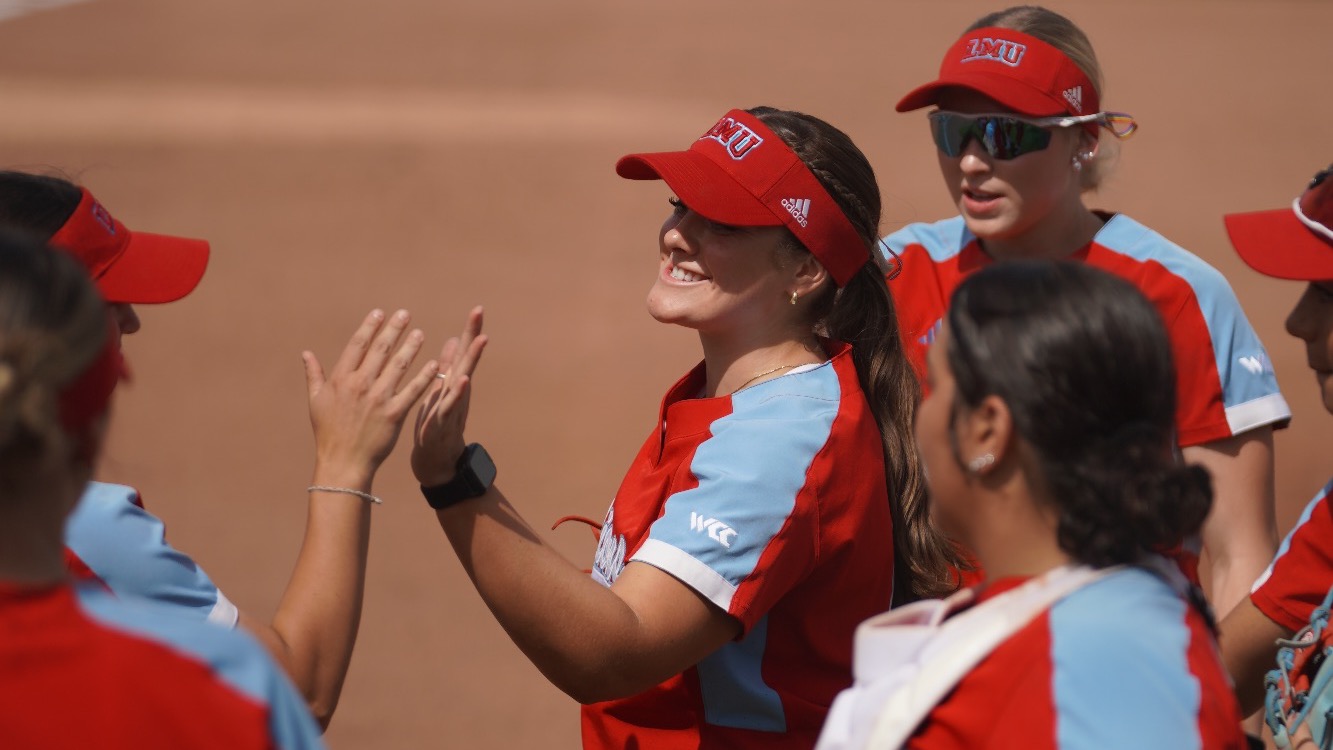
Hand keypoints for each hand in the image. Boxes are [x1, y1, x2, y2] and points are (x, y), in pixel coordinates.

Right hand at [303, 309, 438, 483]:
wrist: (343, 462)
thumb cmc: (328, 432)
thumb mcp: (316, 401)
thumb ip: (314, 374)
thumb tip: (306, 353)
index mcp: (341, 379)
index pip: (358, 345)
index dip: (370, 326)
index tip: (380, 312)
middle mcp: (360, 385)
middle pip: (381, 350)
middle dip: (394, 329)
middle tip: (406, 314)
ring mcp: (378, 399)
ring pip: (399, 366)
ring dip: (411, 348)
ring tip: (420, 333)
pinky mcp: (394, 414)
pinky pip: (413, 391)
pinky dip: (425, 377)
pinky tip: (435, 364)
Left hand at [412, 306, 486, 486]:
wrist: (436, 459)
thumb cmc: (437, 423)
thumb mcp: (441, 390)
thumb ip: (448, 366)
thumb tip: (454, 340)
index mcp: (453, 381)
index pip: (463, 352)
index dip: (470, 331)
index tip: (477, 309)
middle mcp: (457, 390)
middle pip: (468, 359)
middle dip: (474, 335)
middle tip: (480, 313)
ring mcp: (453, 405)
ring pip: (464, 378)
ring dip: (473, 359)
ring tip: (481, 340)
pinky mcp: (444, 421)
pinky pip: (452, 404)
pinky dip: (459, 391)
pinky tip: (464, 378)